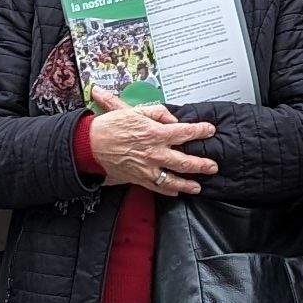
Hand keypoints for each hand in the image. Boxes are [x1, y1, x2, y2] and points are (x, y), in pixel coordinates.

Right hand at [87, 95, 219, 192]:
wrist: (89, 145)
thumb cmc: (110, 126)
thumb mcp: (134, 111)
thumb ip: (157, 113)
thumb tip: (172, 119)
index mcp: (155, 133)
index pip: (184, 132)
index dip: (200, 131)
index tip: (210, 130)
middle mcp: (154, 153)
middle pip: (184, 161)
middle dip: (201, 164)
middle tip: (213, 166)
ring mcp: (147, 168)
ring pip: (172, 179)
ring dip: (187, 184)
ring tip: (198, 187)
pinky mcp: (138, 178)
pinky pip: (156, 187)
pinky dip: (167, 191)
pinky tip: (175, 192)